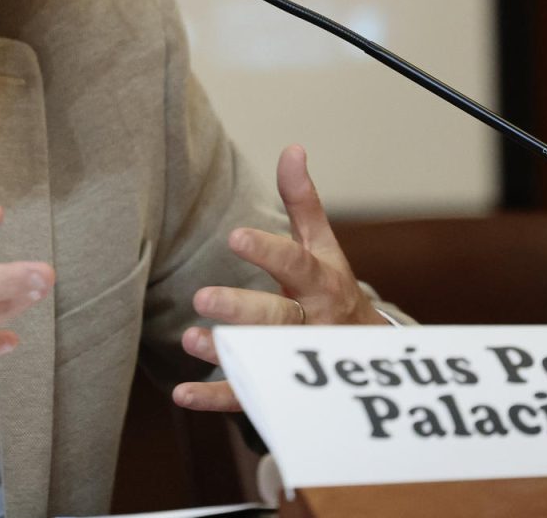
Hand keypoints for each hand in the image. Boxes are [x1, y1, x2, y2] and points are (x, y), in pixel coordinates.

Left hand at [173, 144, 384, 412]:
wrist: (365, 357)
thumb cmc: (331, 289)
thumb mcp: (323, 246)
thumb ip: (303, 201)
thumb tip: (292, 148)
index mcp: (320, 283)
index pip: (295, 263)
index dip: (267, 250)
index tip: (235, 236)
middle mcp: (309, 323)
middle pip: (278, 317)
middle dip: (242, 309)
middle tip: (202, 298)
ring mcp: (294, 360)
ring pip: (264, 360)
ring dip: (227, 353)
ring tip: (190, 340)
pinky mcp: (276, 391)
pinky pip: (247, 399)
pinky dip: (214, 397)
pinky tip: (182, 393)